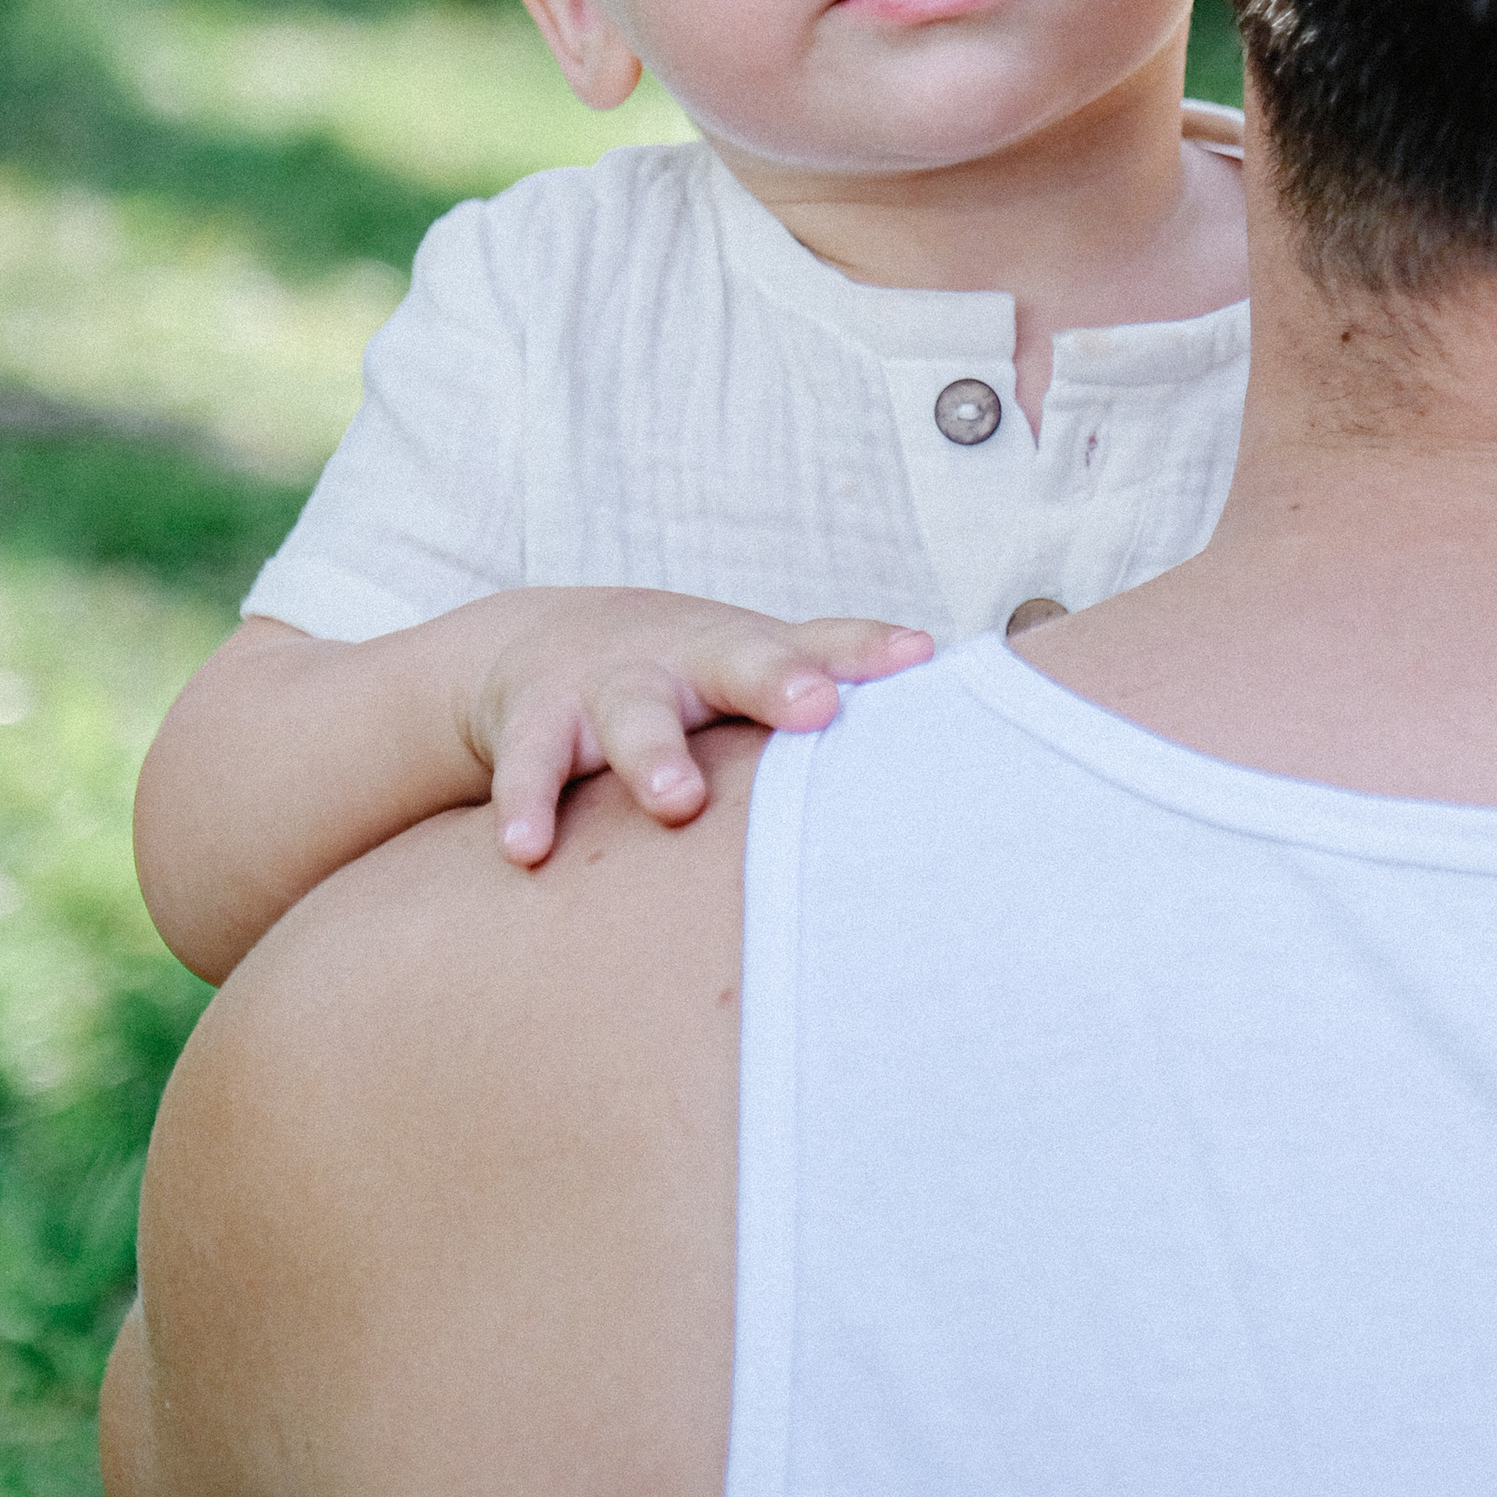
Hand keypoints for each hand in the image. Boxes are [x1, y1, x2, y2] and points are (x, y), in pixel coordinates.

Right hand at [461, 596, 933, 865]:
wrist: (539, 648)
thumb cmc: (694, 674)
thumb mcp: (764, 665)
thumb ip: (846, 677)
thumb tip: (970, 703)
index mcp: (754, 651)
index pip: (826, 644)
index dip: (869, 654)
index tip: (917, 662)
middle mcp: (688, 660)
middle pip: (739, 661)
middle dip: (777, 683)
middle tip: (815, 710)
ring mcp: (609, 688)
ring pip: (632, 717)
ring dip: (654, 757)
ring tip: (674, 800)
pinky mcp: (534, 724)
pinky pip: (529, 768)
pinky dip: (526, 806)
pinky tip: (526, 852)